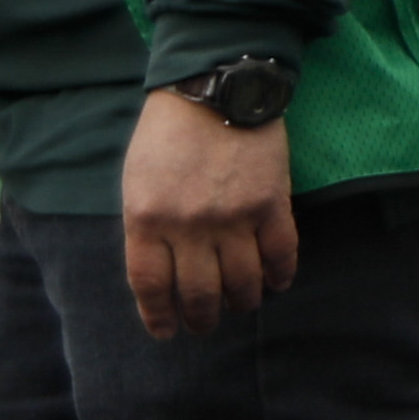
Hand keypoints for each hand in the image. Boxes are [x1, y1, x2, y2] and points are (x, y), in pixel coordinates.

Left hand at [121, 86, 299, 337]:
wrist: (216, 88)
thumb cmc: (168, 134)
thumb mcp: (138, 181)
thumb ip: (146, 226)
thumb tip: (162, 272)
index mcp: (147, 217)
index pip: (151, 285)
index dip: (158, 316)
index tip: (166, 331)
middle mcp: (189, 224)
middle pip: (199, 293)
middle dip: (203, 318)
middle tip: (206, 324)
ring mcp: (234, 216)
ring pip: (242, 282)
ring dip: (243, 302)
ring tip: (242, 303)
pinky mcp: (271, 203)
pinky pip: (280, 255)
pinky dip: (280, 276)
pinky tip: (276, 283)